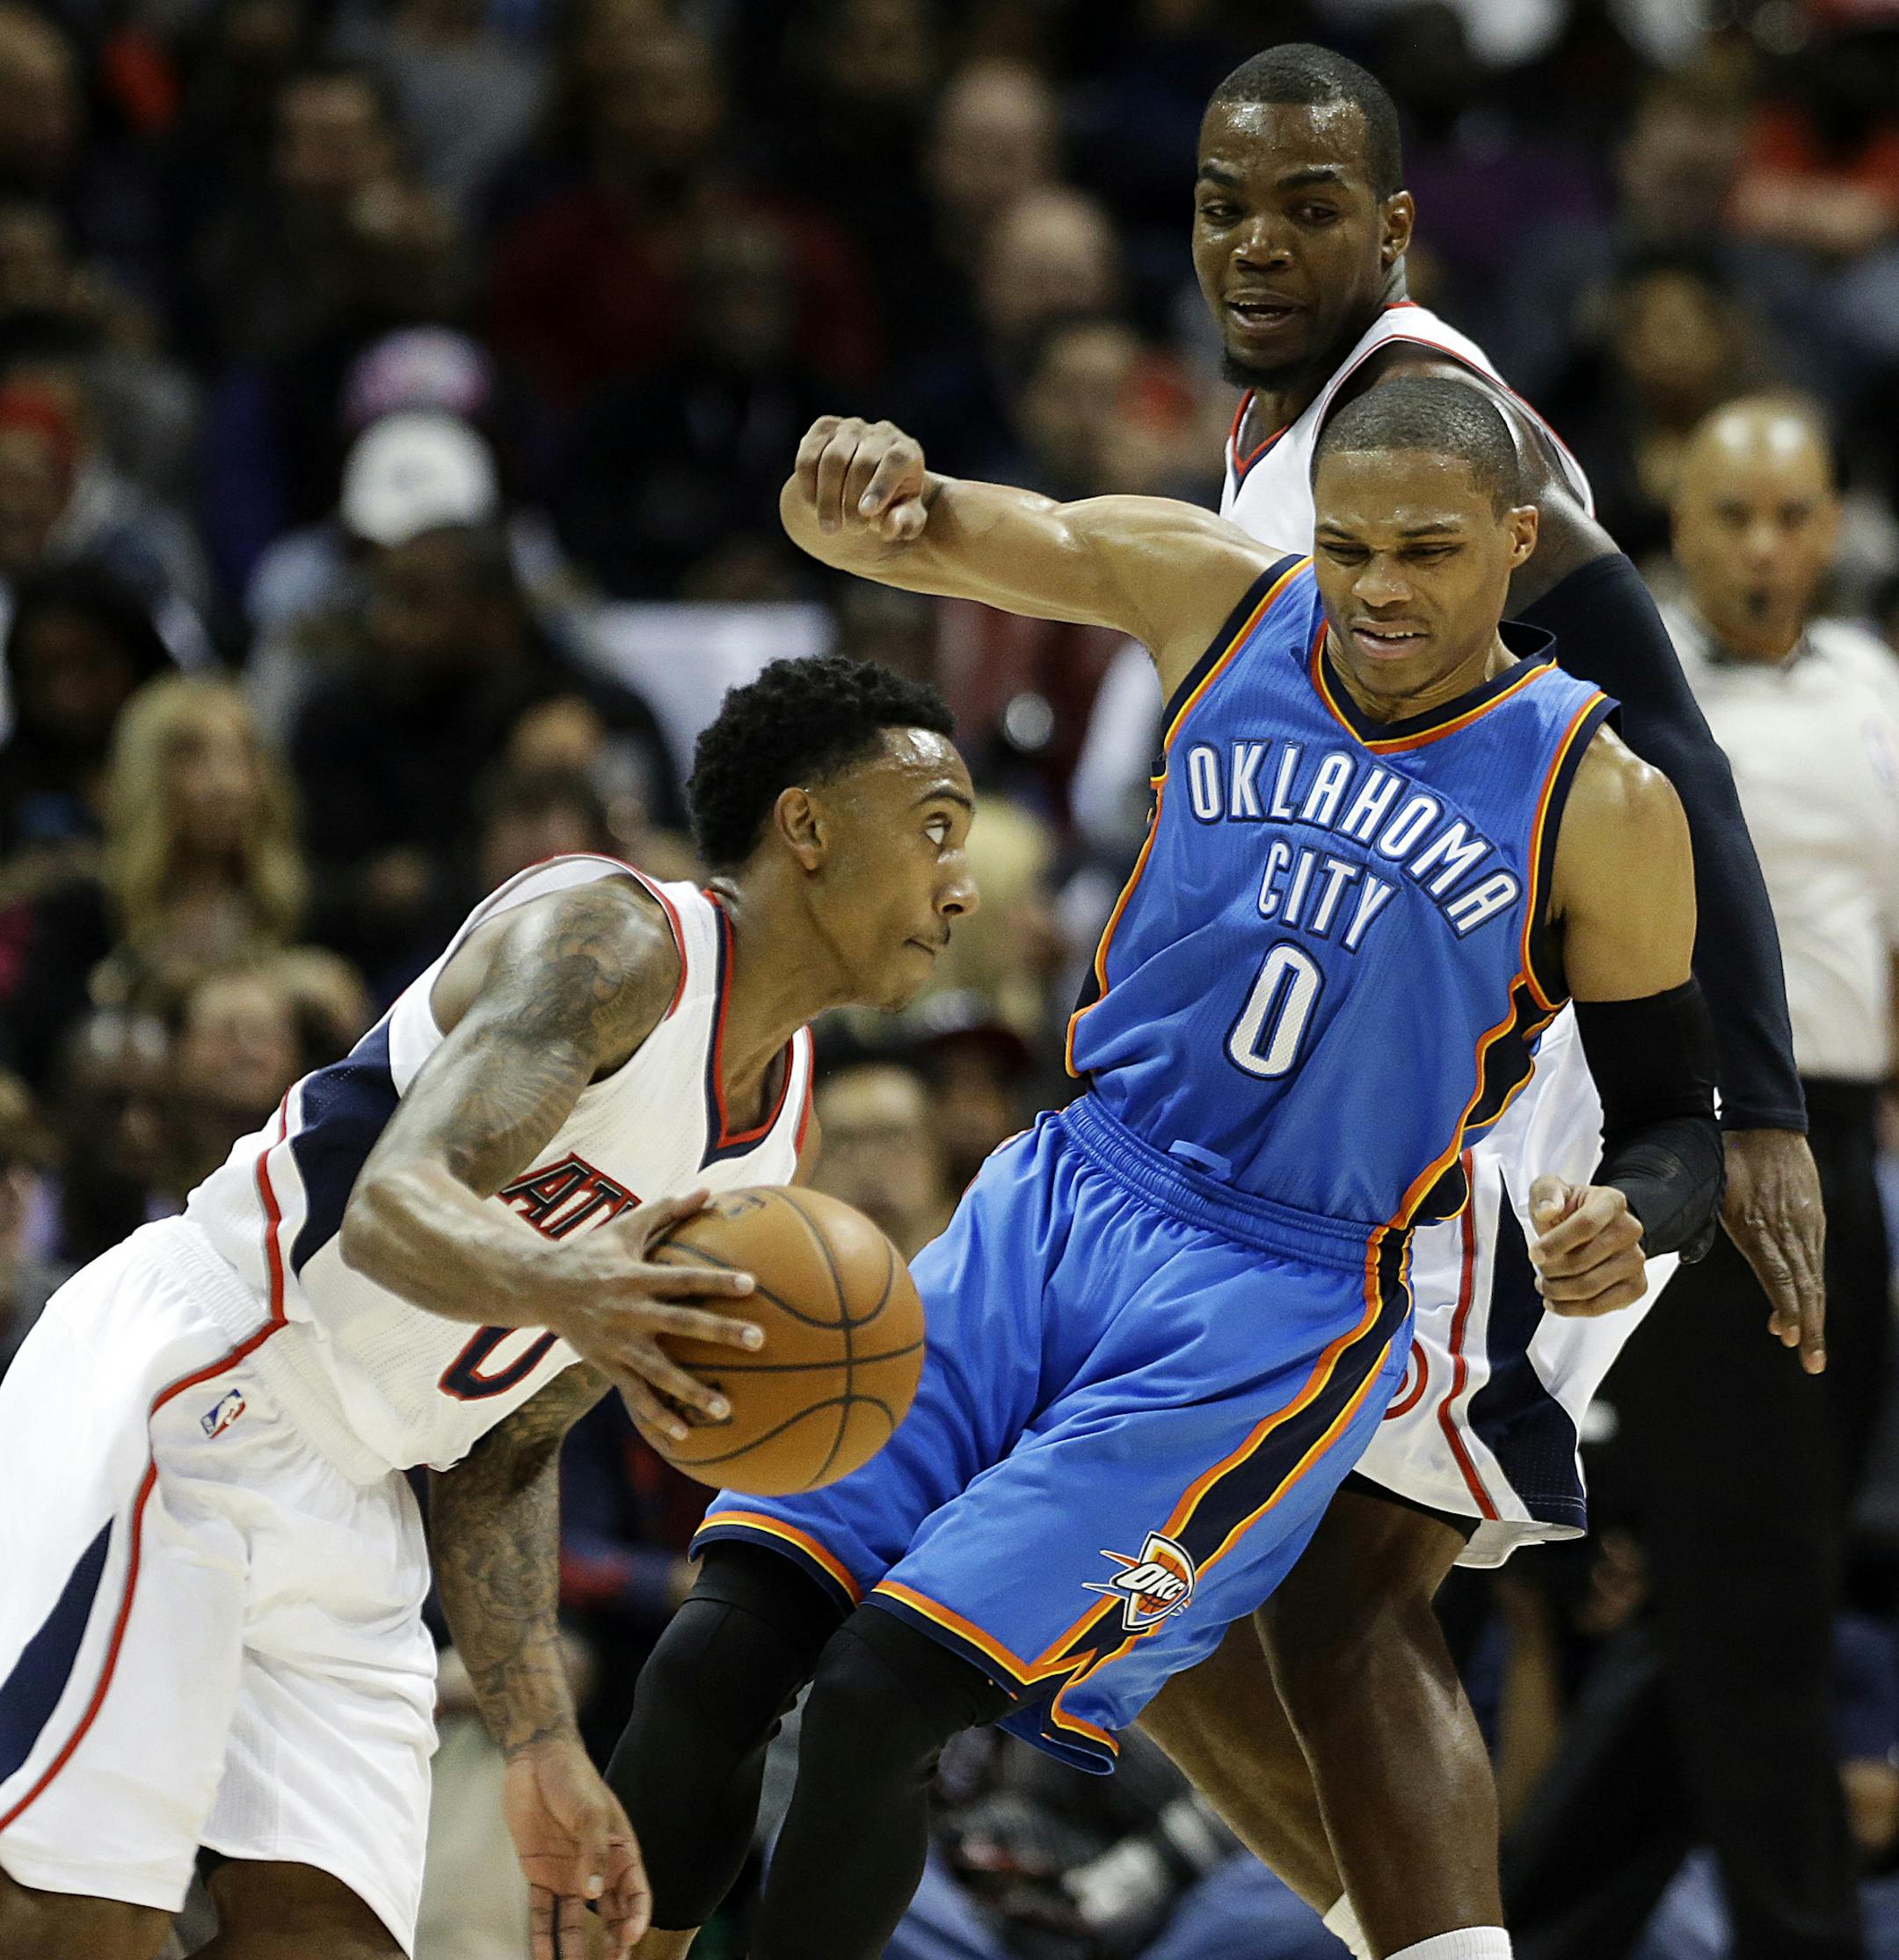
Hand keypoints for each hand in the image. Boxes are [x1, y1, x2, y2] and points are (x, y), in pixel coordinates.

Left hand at [503, 1738, 649, 1959]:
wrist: (535, 1761)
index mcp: (619, 1850)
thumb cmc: (573, 1779)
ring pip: (576, 1921)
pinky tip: (543, 1958)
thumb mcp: (589, 1811)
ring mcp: (568, 1874)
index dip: (637, 1916)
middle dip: (614, 1942)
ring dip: (577, 1948)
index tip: (630, 1937)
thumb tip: (595, 1894)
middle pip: (610, 1914)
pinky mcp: (541, 1875)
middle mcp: (596, 1868)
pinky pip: (543, 1913)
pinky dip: (543, 1936)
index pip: (635, 1891)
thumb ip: (593, 1851)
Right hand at [552, 1190, 762, 1443]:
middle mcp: (628, 1312)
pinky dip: (658, 1416)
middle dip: (720, 1333)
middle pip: (681, 1324)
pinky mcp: (606, 1366)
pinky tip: (685, 1435)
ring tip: (726, 1408)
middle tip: (759, 1341)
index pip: (684, 1279)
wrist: (536, 1286)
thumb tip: (709, 1189)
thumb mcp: (624, 1227)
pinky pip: (635, 1395)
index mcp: (636, 1277)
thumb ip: (667, 1210)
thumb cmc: (589, 1251)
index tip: (751, 1284)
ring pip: (659, 1372)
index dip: (716, 1281)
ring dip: (692, 1391)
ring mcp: (617, 1344)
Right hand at [794, 415, 930, 541]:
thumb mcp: (906, 519)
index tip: (867, 513)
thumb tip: (891, 526)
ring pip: (833, 459)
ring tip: (830, 528)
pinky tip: (813, 506)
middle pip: (862, 463)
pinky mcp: (824, 428)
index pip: (895, 461)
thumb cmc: (892, 505)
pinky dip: (808, 485)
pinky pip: (808, 456)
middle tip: (852, 530)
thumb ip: (905, 522)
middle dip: (853, 502)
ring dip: (828, 498)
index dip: (880, 486)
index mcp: (907, 451)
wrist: (867, 486)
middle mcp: (880, 433)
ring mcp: (851, 428)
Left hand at [1527, 1175, 1646, 1315]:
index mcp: (1611, 1202)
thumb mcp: (1551, 1189)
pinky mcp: (1636, 1286)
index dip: (1556, 1242)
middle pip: (1583, 1261)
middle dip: (1550, 1269)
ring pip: (1589, 1287)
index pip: (1585, 1225)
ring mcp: (1636, 1260)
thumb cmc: (1570, 1209)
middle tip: (1539, 1267)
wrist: (1597, 1227)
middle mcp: (1630, 1230)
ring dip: (1557, 1291)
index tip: (1534, 1253)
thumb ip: (1546, 1194)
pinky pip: (1601, 1306)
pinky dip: (1571, 1308)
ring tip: (1544, 1284)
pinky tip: (1556, 1301)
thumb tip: (1547, 1211)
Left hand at [1722, 1127, 1825, 1372]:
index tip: (1786, 1335)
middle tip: (1809, 1362)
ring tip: (1811, 1351)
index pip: (1777, 1275)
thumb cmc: (1730, 1157)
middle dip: (1807, 1327)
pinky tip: (1807, 1315)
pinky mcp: (1813, 1222)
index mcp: (1758, 1225)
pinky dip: (1811, 1291)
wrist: (1769, 1126)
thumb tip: (1680, 1251)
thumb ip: (1701, 1219)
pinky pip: (1814, 1263)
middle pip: (1801, 1287)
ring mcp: (1805, 1227)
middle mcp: (1787, 1231)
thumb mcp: (1713, 1186)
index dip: (1784, 1307)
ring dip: (1811, 1316)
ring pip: (1812, 1280)